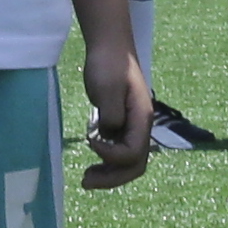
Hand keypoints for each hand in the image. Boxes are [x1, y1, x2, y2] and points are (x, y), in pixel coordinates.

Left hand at [80, 42, 153, 190]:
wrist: (110, 45)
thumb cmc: (108, 64)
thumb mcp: (107, 88)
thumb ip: (111, 116)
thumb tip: (109, 136)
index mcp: (142, 119)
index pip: (133, 153)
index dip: (111, 155)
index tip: (90, 140)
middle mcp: (141, 126)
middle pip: (135, 165)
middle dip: (112, 178)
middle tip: (85, 182)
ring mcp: (133, 125)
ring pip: (128, 161)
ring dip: (109, 173)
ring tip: (86, 178)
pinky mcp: (122, 122)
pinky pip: (120, 150)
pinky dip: (107, 159)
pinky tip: (92, 157)